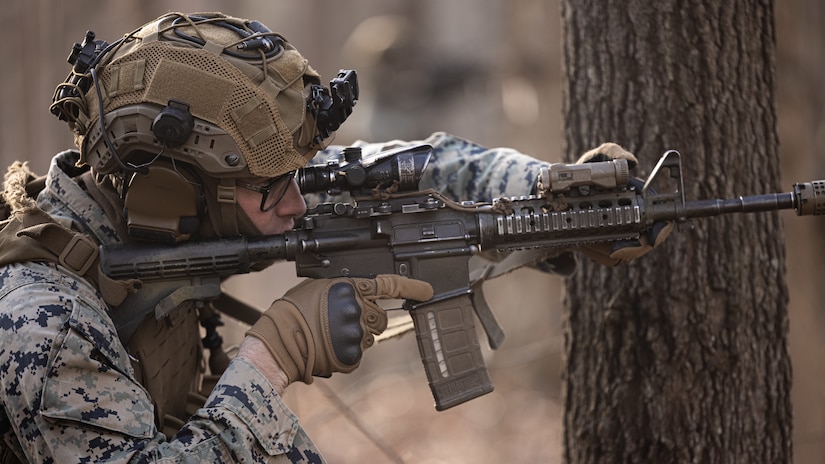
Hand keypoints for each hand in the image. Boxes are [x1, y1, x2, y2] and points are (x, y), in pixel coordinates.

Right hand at [246, 275, 433, 384]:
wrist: (278, 343)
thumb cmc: (293, 312)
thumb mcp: (319, 286)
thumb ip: (345, 288)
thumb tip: (361, 292)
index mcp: (350, 289)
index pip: (389, 285)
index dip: (412, 287)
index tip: (428, 290)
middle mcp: (358, 311)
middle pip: (381, 317)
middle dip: (368, 320)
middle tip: (343, 322)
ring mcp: (356, 335)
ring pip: (370, 337)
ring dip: (357, 336)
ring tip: (330, 335)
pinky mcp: (352, 356)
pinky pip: (358, 354)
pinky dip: (347, 353)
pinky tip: (328, 347)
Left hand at [576, 143, 672, 265]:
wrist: (560, 188)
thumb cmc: (585, 170)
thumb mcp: (597, 156)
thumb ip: (612, 153)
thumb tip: (632, 162)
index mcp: (638, 200)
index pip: (659, 220)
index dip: (660, 230)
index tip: (651, 236)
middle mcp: (632, 220)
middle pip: (641, 244)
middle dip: (630, 248)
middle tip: (614, 248)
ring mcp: (616, 235)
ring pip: (621, 254)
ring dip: (606, 250)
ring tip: (587, 240)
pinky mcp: (600, 245)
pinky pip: (602, 256)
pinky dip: (593, 252)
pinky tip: (581, 243)